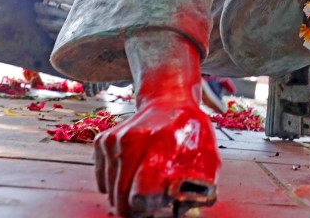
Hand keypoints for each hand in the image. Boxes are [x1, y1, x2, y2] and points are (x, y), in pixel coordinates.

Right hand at [94, 100, 220, 216]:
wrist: (168, 102)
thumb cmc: (190, 133)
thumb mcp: (207, 155)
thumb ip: (200, 184)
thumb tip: (182, 209)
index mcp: (164, 142)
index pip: (142, 194)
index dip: (148, 210)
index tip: (156, 210)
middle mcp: (134, 139)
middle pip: (122, 198)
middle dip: (136, 211)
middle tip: (152, 207)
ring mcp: (116, 139)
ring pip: (111, 193)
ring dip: (127, 197)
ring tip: (146, 185)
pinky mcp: (103, 141)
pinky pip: (102, 182)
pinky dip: (116, 185)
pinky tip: (133, 173)